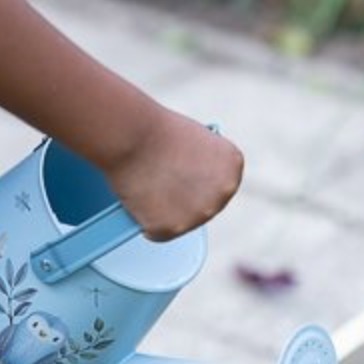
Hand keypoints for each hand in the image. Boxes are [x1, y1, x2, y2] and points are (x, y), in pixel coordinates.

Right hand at [105, 111, 243, 241]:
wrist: (131, 136)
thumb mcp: (192, 140)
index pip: (218, 185)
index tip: (182, 175)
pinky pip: (157, 232)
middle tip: (161, 187)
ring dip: (165, 213)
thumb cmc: (154, 131)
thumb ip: (199, 165)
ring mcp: (199, 213)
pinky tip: (138, 202)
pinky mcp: (173, 228)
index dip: (197, 181)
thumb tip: (188, 184)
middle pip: (203, 208)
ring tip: (146, 190)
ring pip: (180, 223)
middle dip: (184, 201)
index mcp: (232, 166)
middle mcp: (223, 193)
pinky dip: (146, 222)